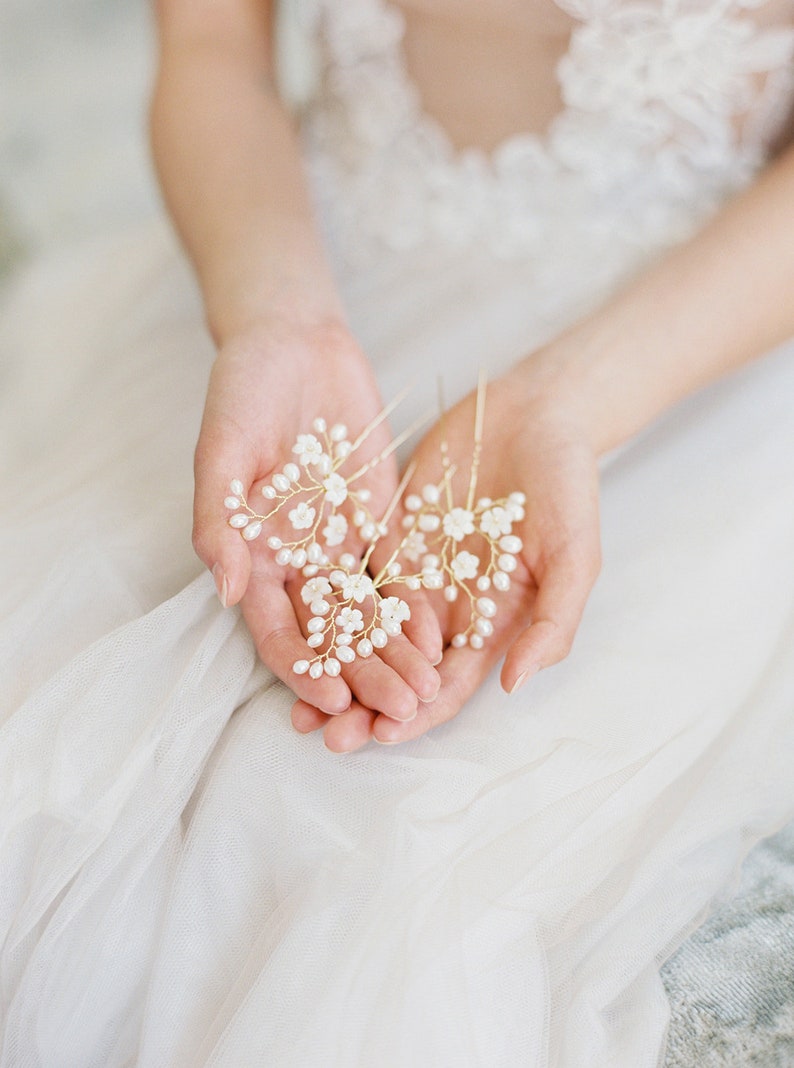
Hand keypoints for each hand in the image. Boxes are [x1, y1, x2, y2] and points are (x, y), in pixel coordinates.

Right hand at [193, 315, 441, 718]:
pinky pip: (399, 572)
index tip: (332, 699)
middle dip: (363, 675)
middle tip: (399, 711)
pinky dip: (416, 605)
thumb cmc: (243, 389)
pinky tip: (442, 634)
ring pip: (369, 616)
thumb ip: (219, 519)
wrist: (295, 341)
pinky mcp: (378, 520)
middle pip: (331, 635)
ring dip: (395, 655)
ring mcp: (340, 544)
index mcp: (253, 556)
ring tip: (429, 690)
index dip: (301, 668)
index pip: (277, 629)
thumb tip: (226, 592)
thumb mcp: (222, 447)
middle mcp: (298, 562)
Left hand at [292, 356, 601, 749]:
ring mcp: (413, 573)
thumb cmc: (569, 487)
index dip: (417, 713)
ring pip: (366, 633)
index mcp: (490, 625)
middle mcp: (445, 609)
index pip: (447, 684)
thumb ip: (551, 621)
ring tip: (292, 699)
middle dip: (364, 705)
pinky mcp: (387, 534)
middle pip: (397, 670)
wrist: (537, 414)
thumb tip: (514, 687)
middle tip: (323, 734)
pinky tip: (295, 622)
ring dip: (335, 667)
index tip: (383, 734)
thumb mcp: (575, 555)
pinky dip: (325, 604)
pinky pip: (351, 575)